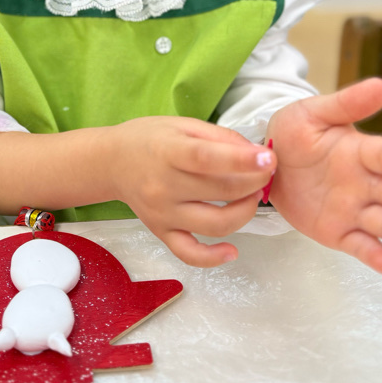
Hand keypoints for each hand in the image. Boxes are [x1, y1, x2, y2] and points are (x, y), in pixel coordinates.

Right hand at [107, 116, 276, 267]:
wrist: (112, 162)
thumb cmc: (149, 139)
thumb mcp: (183, 125)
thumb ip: (220, 137)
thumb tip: (256, 155)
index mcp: (169, 151)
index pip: (207, 159)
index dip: (241, 161)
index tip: (269, 160)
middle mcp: (164, 185)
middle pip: (221, 192)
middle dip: (255, 182)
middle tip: (265, 172)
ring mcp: (162, 213)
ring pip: (215, 224)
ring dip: (245, 212)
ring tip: (250, 197)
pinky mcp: (161, 232)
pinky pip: (189, 253)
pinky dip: (214, 258)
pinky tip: (232, 250)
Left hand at [267, 78, 381, 274]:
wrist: (269, 164)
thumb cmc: (296, 134)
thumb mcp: (314, 114)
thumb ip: (346, 104)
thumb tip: (381, 85)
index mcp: (363, 151)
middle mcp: (368, 183)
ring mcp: (355, 209)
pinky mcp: (339, 232)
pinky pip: (360, 245)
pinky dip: (375, 256)